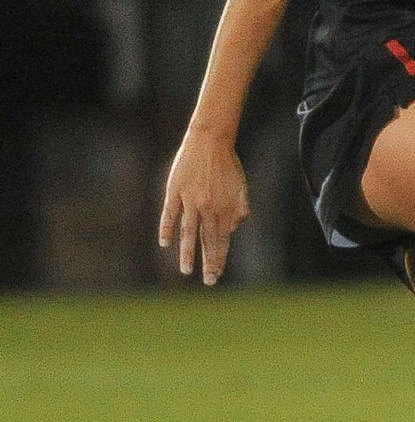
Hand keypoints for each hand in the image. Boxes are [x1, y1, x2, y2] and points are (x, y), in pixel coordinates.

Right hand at [158, 126, 249, 284]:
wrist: (211, 140)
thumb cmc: (227, 164)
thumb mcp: (241, 187)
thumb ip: (240, 210)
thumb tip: (232, 230)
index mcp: (224, 207)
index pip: (222, 239)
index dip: (220, 257)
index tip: (217, 274)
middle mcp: (207, 207)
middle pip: (207, 240)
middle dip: (208, 262)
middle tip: (208, 281)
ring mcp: (190, 199)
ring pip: (188, 231)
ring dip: (187, 252)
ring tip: (186, 270)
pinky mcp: (175, 190)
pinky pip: (169, 213)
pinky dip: (167, 228)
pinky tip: (165, 243)